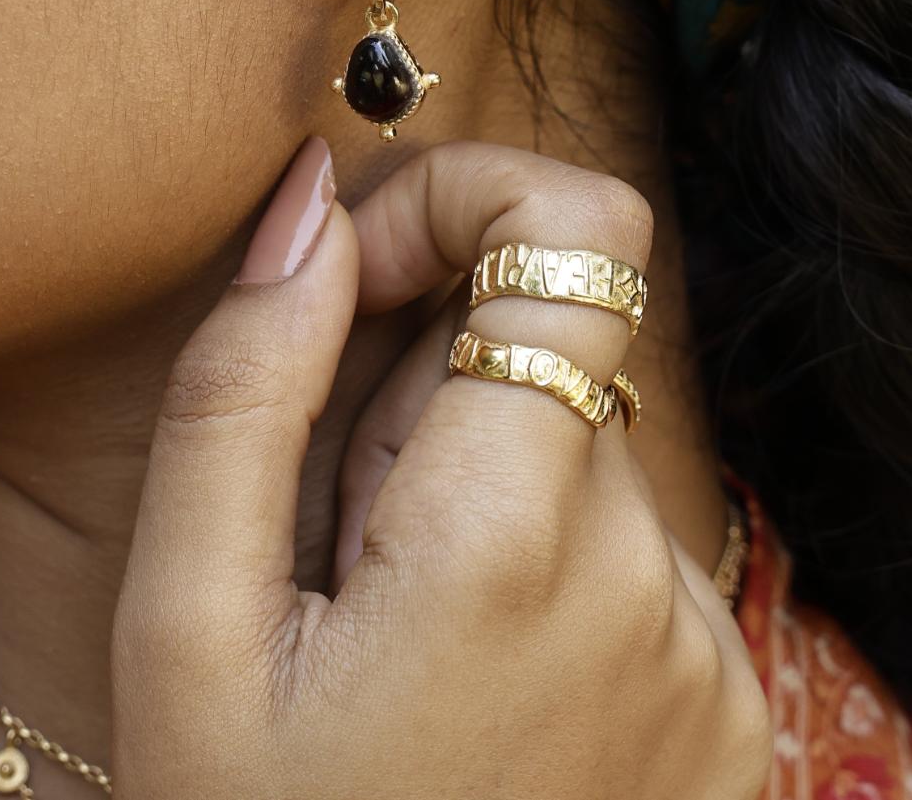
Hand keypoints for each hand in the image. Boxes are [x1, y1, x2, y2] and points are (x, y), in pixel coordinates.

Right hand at [111, 137, 772, 798]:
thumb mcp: (184, 628)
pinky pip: (621, 555)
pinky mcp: (726, 713)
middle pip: (550, 347)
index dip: (468, 197)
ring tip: (381, 635)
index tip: (358, 280)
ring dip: (468, 488)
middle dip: (424, 385)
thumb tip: (313, 199)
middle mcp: (653, 577)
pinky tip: (455, 692)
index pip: (583, 224)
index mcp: (516, 535)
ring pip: (575, 453)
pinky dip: (532, 570)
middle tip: (328, 532)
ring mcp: (707, 654)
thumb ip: (245, 382)